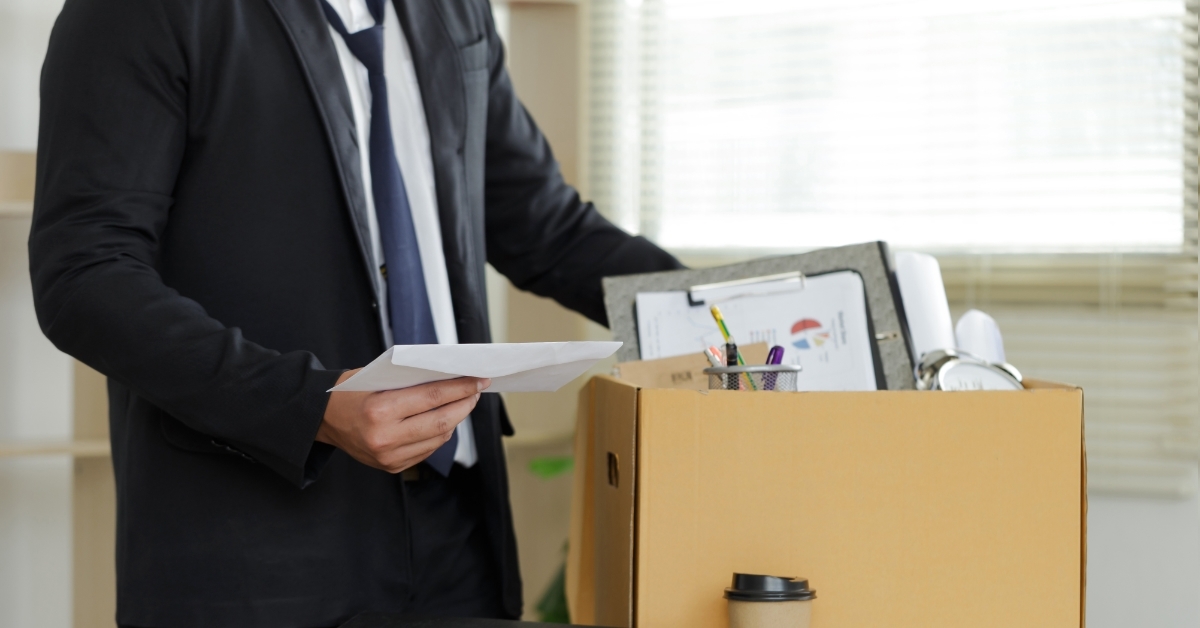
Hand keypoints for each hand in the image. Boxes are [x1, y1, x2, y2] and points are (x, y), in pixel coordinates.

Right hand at [317, 371, 490, 472]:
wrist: (321, 419)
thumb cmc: (350, 392)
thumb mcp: (377, 377)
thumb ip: (410, 380)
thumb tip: (451, 377)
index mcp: (379, 410)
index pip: (432, 397)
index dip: (460, 388)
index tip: (478, 379)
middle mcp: (385, 437)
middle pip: (441, 421)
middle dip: (465, 404)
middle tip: (478, 390)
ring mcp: (389, 456)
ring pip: (438, 438)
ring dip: (456, 419)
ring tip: (464, 402)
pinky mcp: (392, 466)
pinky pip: (428, 449)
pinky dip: (441, 433)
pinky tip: (446, 419)